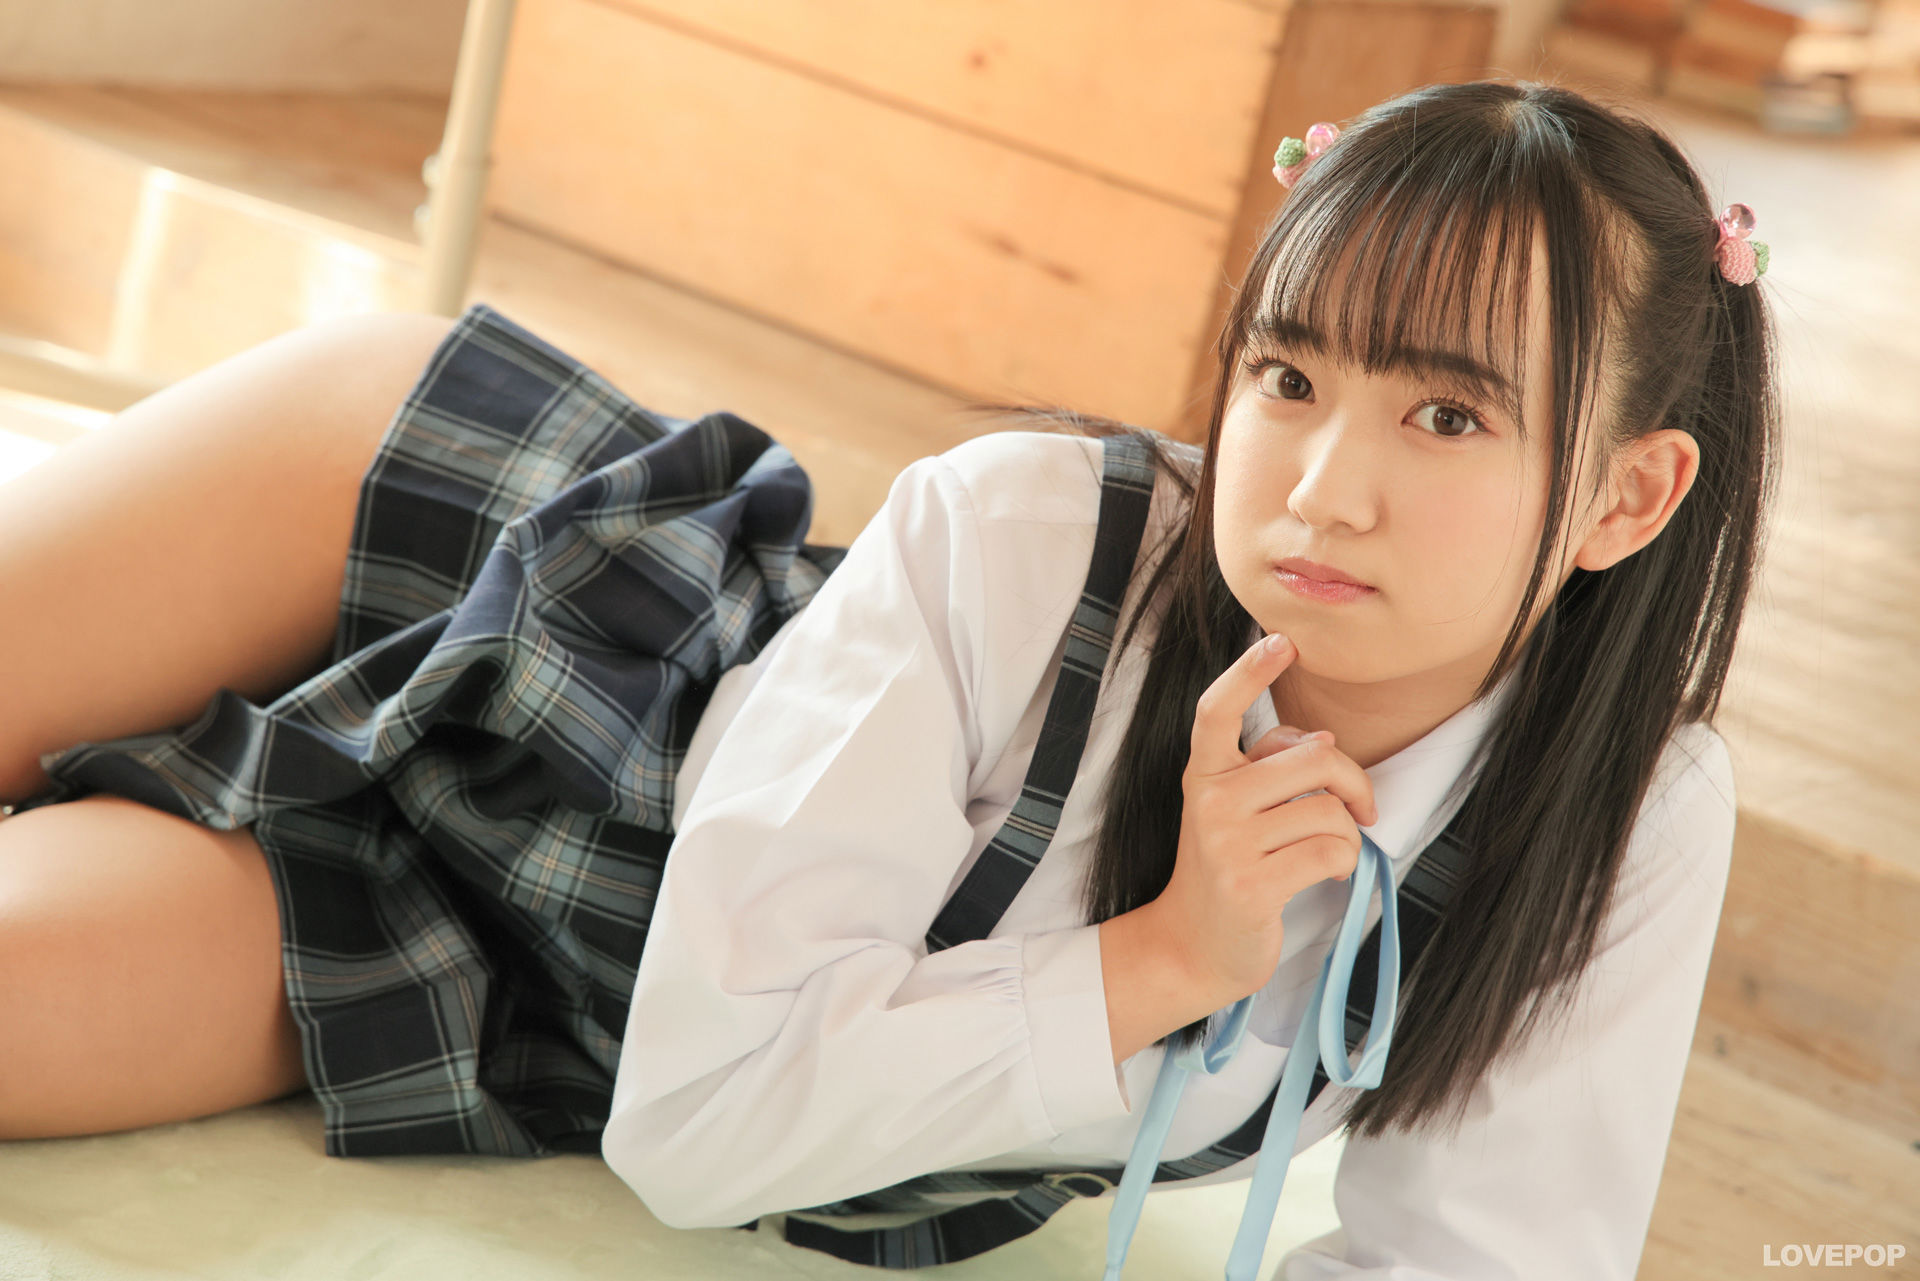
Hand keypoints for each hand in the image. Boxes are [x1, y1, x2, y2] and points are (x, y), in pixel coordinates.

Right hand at [1155, 632, 1378, 1004]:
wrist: (1191, 946)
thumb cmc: (1226, 869)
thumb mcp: (1234, 811)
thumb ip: (1268, 769)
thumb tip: (1321, 739)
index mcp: (1203, 774)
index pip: (1217, 711)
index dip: (1249, 671)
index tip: (1284, 642)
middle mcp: (1209, 801)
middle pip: (1313, 759)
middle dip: (1355, 782)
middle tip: (1363, 808)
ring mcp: (1227, 844)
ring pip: (1329, 811)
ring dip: (1346, 835)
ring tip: (1327, 853)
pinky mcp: (1252, 885)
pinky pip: (1330, 852)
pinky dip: (1343, 864)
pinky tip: (1326, 875)